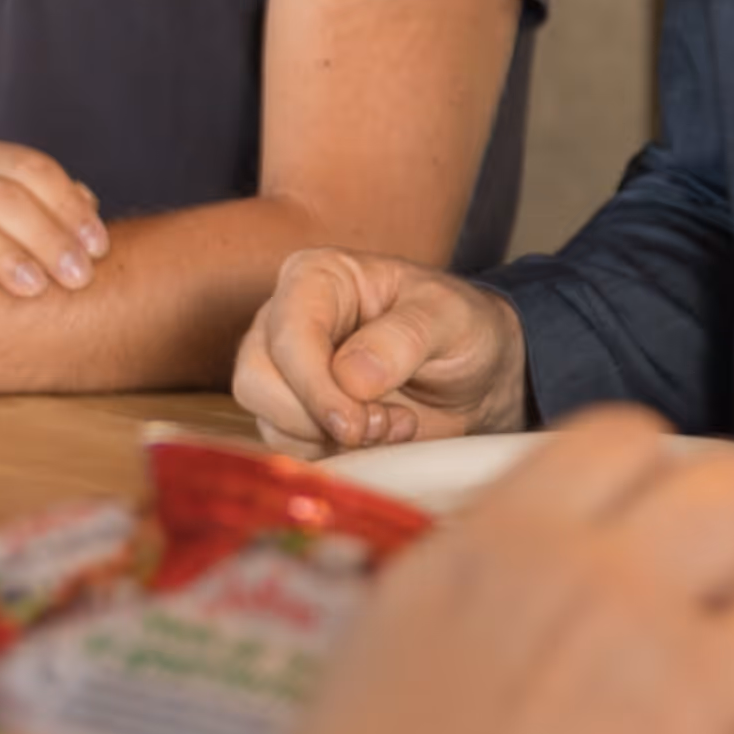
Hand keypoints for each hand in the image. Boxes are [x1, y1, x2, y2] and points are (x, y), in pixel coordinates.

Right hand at [170, 413, 733, 733]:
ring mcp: (689, 696)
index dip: (634, 488)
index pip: (621, 439)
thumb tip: (522, 594)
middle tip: (681, 617)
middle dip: (724, 547)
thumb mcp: (367, 679)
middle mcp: (608, 594)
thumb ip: (470, 608)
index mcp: (498, 551)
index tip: (623, 539)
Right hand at [234, 249, 530, 450]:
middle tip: (379, 425)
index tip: (356, 421)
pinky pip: (288, 446)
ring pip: (267, 418)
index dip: (314, 385)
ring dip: (328, 440)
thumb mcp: (451, 319)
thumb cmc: (461, 330)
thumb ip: (405, 337)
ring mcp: (285, 369)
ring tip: (391, 425)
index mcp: (318, 278)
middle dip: (316, 417)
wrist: (477, 375)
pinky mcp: (294, 413)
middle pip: (257, 379)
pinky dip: (332, 455)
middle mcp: (288, 319)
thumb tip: (352, 376)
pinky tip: (378, 440)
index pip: (288, 333)